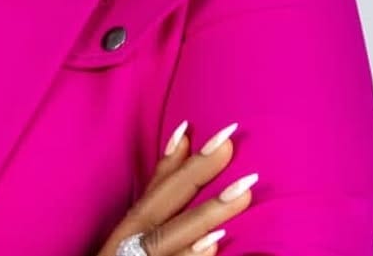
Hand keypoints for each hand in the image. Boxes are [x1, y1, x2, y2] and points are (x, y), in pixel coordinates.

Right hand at [95, 121, 257, 255]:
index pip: (158, 185)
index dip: (181, 155)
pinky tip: (215, 245)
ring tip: (241, 195)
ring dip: (204, 214)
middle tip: (231, 144)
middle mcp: (130, 242)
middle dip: (197, 173)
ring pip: (170, 238)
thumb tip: (184, 138)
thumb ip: (157, 188)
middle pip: (164, 203)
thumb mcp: (134, 229)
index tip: (212, 128)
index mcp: (131, 225)